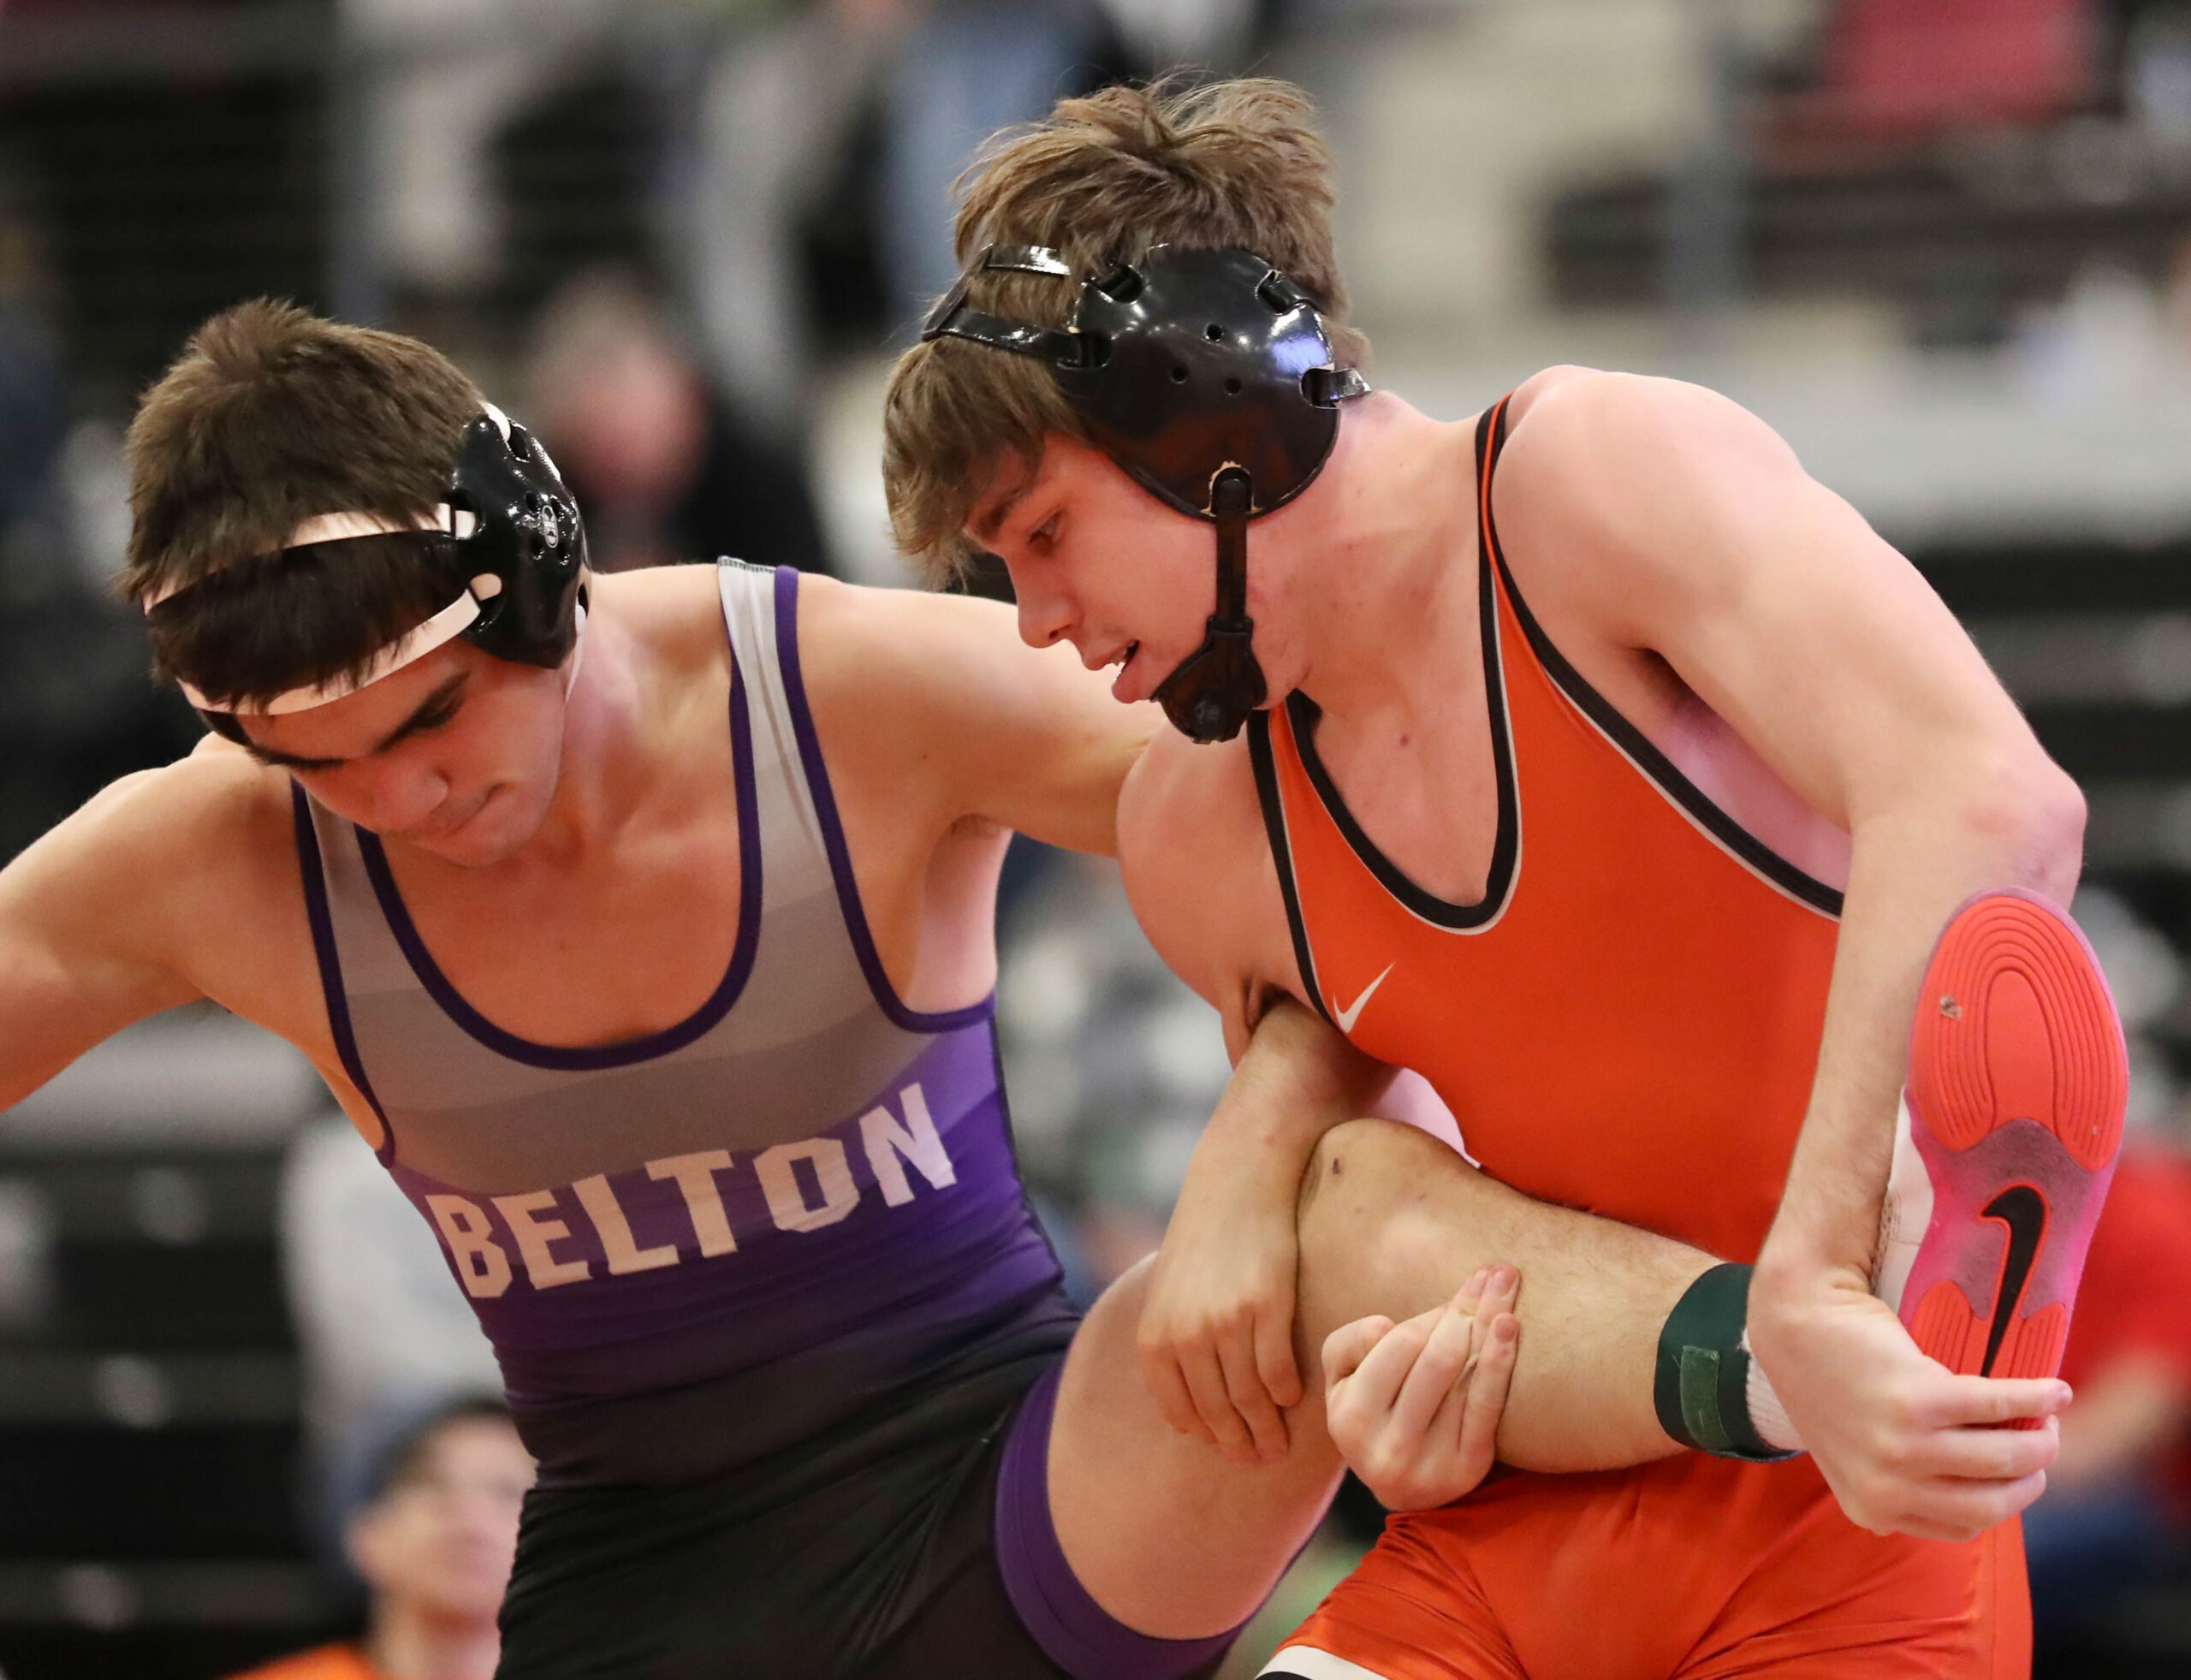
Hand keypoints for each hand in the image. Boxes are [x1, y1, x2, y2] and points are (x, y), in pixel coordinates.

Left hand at [1137, 1157, 1303, 1465]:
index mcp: (1156, 1335)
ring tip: (1280, 1445)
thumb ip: (1175, 1341)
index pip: (1179, 1410)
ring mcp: (1226, 1323)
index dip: (1205, 1437)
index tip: (1224, 1450)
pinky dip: (1288, 1393)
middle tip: (1258, 1461)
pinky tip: (1295, 1399)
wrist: (1236, 1180)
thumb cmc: (1204, 1236)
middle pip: (1216, 1412)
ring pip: (1250, 1399)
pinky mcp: (1267, 1308)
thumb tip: (1189, 1402)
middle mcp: (1186, 1335)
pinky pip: (1279, 1371)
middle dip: (1239, 1445)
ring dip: (1267, 1429)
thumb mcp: (1170, 1290)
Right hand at [1323, 1265, 1521, 1510]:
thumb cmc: (1372, 1410)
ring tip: (1506, 1282)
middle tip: (1493, 1274)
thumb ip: (1351, 1343)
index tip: (1453, 1298)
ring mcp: (1432, 1463)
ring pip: (1465, 1377)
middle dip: (1466, 1309)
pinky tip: (1509, 1326)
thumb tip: (1387, 1328)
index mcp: (1350, 1419)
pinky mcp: (1470, 1468)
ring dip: (1491, 1321)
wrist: (1405, 1484)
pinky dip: (1501, 1361)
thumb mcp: (1341, 1378)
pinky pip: (1488, 1405)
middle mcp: (1389, 1448)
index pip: (1395, 1345)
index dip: (1428, 1316)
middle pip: (1436, 1359)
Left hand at [1747, 1261, 2068, 1541]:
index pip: (1964, 1526)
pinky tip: (2056, 1391)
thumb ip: (1900, 1483)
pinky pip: (2001, 1406)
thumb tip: (1981, 1498)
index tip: (2021, 1477)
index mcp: (1871, 1509)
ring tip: (2051, 1420)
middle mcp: (1886, 1488)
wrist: (1794, 1318)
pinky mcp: (1919, 1400)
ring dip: (2043, 1441)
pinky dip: (2038, 1399)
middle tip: (2045, 1445)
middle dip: (2033, 1476)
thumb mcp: (1854, 1452)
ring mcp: (1902, 1447)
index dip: (2004, 1502)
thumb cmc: (1831, 1380)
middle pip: (1994, 1501)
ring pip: (2006, 1458)